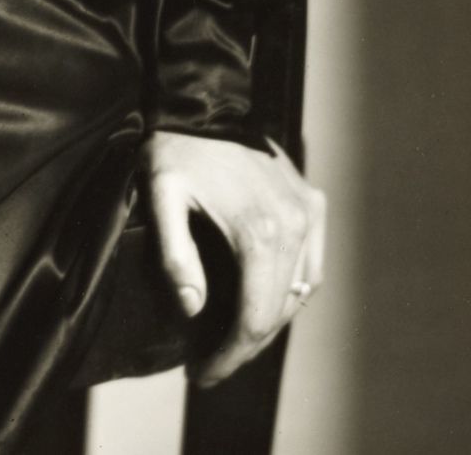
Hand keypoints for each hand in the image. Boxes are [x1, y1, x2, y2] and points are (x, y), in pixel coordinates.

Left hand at [144, 130, 325, 385]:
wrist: (204, 100)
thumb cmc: (177, 148)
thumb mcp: (161, 196)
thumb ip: (175, 255)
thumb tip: (193, 309)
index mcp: (259, 231)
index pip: (254, 319)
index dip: (229, 356)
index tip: (200, 373)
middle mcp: (294, 225)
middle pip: (277, 312)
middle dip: (244, 346)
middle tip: (210, 362)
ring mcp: (308, 213)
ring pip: (299, 292)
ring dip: (269, 320)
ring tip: (234, 337)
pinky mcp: (312, 202)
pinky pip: (312, 264)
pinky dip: (293, 290)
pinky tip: (268, 299)